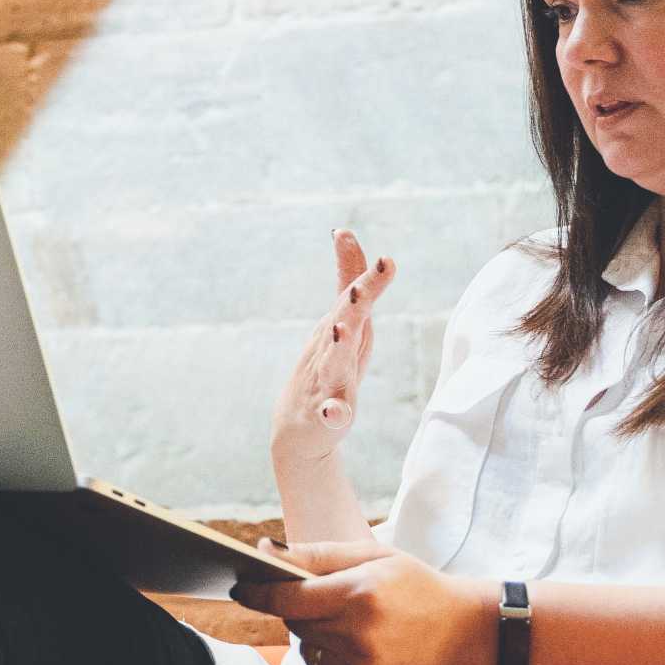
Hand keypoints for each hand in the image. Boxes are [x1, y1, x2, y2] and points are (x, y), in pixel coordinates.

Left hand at [232, 536, 492, 664]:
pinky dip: (331, 657)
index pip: (286, 598)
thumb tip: (262, 551)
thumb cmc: (420, 588)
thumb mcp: (374, 556)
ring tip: (356, 624)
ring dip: (316, 635)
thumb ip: (316, 554)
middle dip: (299, 608)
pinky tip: (363, 647)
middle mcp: (359, 635)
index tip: (240, 585)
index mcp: (359, 594)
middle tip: (326, 598)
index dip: (257, 592)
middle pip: (295, 622)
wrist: (472, 636)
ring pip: (308, 648)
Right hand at [269, 229, 393, 464]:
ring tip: (342, 328)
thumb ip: (350, 281)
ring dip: (338, 345)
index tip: (345, 234)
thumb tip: (344, 232)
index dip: (355, 267)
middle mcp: (329, 350)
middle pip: (346, 319)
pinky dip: (332, 412)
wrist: (296, 431)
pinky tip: (336, 412)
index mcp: (339, 329)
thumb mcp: (343, 323)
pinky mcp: (325, 416)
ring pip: (334, 362)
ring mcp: (325, 383)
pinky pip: (330, 414)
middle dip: (356, 298)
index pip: (350, 293)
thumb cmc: (326, 370)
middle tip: (368, 277)